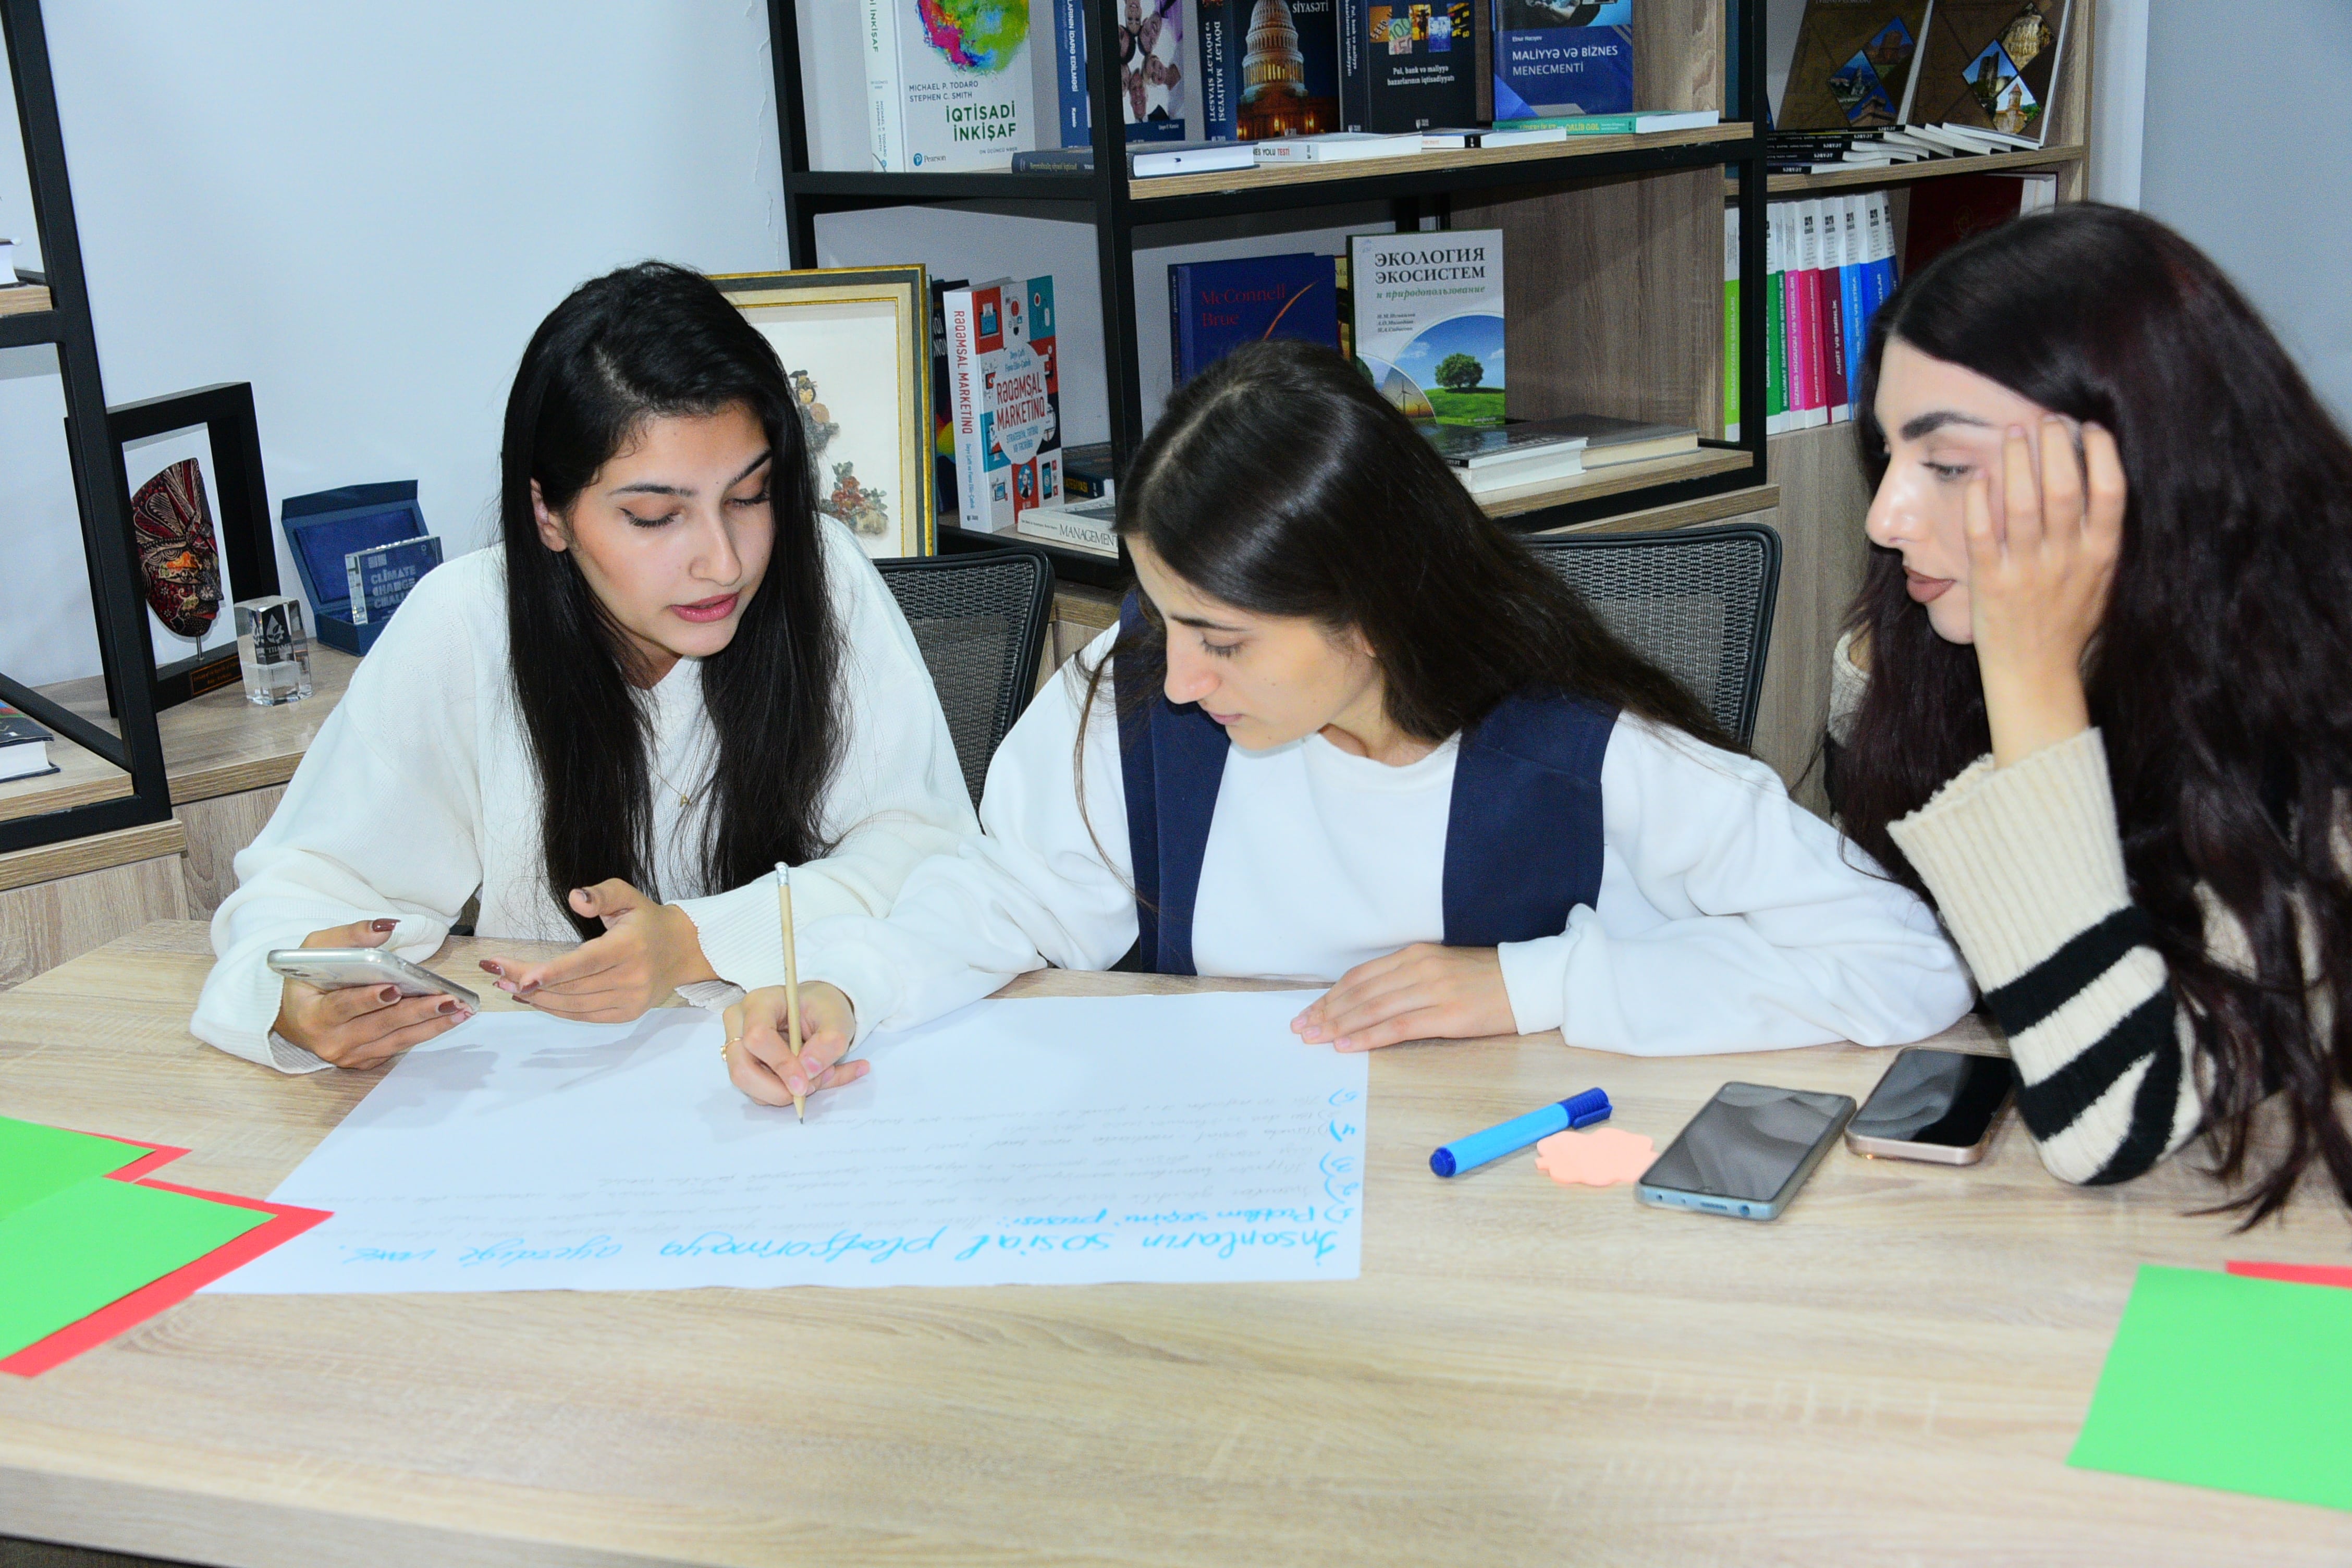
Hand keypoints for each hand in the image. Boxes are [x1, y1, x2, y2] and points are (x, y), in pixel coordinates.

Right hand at [272, 918, 473, 1068]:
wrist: (296, 1016)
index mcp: (313, 1015)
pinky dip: (424, 1032)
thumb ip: (349, 937)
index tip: (394, 989)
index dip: (368, 1000)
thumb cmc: (308, 979)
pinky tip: (448, 1019)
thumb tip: (386, 928)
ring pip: (396, 1040)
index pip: (342, 1008)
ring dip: (432, 1025)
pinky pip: (398, 1047)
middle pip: (379, 1026)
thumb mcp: (317, 950)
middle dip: (416, 1012)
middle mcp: (331, 1041)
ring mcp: (350, 1056)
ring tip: (460, 1009)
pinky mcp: (365, 1061)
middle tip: (448, 1000)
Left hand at [478, 880, 718, 1022]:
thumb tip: (575, 899)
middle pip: (572, 986)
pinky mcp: (626, 1013)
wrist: (683, 950)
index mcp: (631, 946)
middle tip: (497, 973)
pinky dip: (556, 1008)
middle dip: (530, 982)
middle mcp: (632, 977)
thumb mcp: (627, 895)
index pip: (587, 962)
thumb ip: (601, 893)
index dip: (554, 972)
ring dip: (537, 998)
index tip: (523, 978)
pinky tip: (535, 998)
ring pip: (574, 1005)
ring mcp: (630, 999)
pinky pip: (584, 1015)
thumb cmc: (647, 920)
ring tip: (507, 985)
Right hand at [723, 981, 865, 1106]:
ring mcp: (736, 1046)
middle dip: (777, 1090)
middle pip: (742, 1069)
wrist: (816, 1011)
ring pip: (749, 1086)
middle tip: (808, 1089)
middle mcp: (739, 1024)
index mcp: (760, 1003)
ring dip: (783, 1093)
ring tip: (815, 1078)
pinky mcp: (743, 1065)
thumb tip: (809, 1069)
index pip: (757, 1037)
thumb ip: (830, 1041)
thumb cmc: (823, 1009)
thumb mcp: (837, 1018)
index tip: (804, 1083)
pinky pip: (758, 1092)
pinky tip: (807, 1080)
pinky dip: (784, 1094)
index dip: (781, 1064)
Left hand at [1290, 943, 1516, 1051]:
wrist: (1527, 984)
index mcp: (1414, 955)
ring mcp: (1432, 991)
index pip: (1360, 976)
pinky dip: (1367, 1037)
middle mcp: (1418, 968)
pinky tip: (1347, 1045)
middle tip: (1302, 1029)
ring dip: (1339, 1025)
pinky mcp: (1446, 1015)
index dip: (1331, 995)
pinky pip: (1397, 1027)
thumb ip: (1405, 979)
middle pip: (1360, 992)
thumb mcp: (1439, 969)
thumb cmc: (1484, 980)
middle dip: (1326, 1011)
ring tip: (1316, 1039)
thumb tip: (1368, 1001)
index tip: (1309, 1011)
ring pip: (1372, 1008)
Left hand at [1966, 417, 2124, 766]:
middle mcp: (2067, 559)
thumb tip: (2104, 481)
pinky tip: (1977, 476)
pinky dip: (1979, 502)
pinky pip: (1982, 534)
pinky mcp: (1990, 582)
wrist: (2036, 674)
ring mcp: (2027, 570)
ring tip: (2012, 432)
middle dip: (2055, 446)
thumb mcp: (2103, 580)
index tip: (2089, 426)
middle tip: (2046, 418)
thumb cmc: (2069, 623)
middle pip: (2064, 489)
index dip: (2102, 453)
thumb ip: (2103, 536)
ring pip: (2022, 505)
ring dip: (2016, 463)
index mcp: (2101, 556)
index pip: (2111, 493)